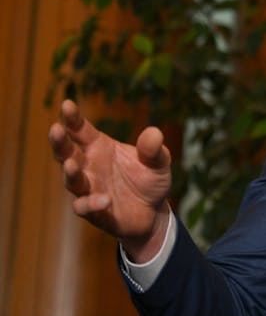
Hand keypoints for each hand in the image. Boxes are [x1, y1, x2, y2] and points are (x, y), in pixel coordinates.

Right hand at [48, 99, 171, 261]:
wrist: (153, 212)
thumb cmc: (149, 180)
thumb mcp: (159, 162)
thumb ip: (153, 149)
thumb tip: (154, 132)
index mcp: (99, 147)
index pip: (81, 130)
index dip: (73, 118)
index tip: (67, 103)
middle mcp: (89, 166)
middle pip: (66, 152)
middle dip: (60, 141)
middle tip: (56, 129)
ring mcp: (89, 189)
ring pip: (72, 180)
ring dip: (70, 172)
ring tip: (71, 164)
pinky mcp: (94, 212)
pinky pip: (85, 207)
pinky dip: (91, 203)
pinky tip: (104, 200)